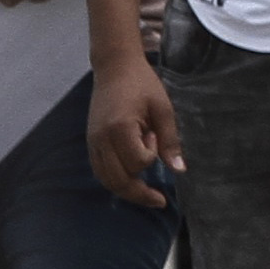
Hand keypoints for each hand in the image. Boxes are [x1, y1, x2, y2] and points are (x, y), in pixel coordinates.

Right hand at [90, 54, 183, 206]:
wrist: (115, 67)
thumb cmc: (142, 84)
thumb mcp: (163, 109)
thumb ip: (170, 140)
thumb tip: (179, 170)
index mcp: (120, 127)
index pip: (137, 161)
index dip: (151, 156)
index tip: (155, 137)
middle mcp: (101, 139)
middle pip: (118, 180)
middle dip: (139, 194)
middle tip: (159, 201)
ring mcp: (93, 142)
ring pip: (106, 180)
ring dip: (126, 191)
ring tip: (146, 194)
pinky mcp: (90, 142)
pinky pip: (99, 171)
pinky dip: (114, 181)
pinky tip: (130, 181)